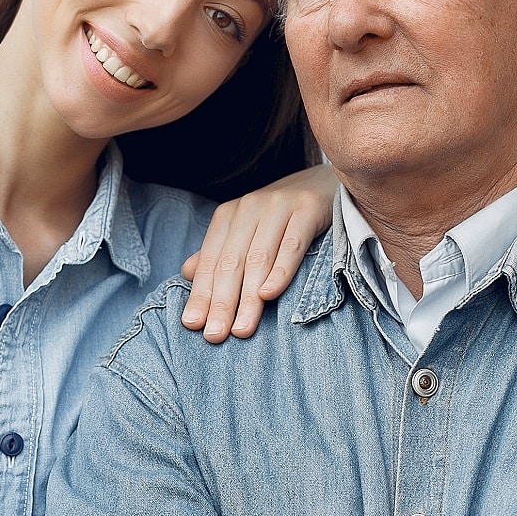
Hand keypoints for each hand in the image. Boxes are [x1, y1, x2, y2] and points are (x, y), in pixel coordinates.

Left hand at [181, 164, 337, 341]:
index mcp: (230, 215)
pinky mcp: (307, 208)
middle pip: (231, 262)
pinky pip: (292, 244)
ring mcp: (279, 206)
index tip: (192, 325)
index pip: (210, 260)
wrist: (329, 180)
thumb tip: (187, 273)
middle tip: (214, 335)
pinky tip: (269, 294)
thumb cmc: (285, 214)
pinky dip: (280, 270)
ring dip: (248, 297)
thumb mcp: (249, 229)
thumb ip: (221, 251)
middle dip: (221, 302)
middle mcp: (249, 208)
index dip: (200, 293)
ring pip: (258, 258)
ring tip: (242, 329)